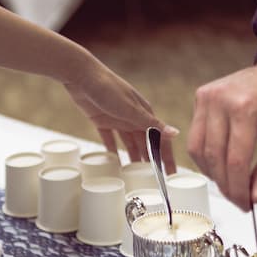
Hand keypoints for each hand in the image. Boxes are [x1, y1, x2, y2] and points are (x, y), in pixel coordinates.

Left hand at [62, 58, 177, 172]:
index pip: (160, 140)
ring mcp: (117, 118)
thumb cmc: (107, 88)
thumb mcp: (130, 110)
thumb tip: (175, 134)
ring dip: (134, 158)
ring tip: (136, 175)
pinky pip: (109, 139)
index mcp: (144, 113)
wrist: (81, 75)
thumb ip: (151, 124)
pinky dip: (112, 150)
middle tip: (154, 180)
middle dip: (151, 162)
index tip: (170, 175)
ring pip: (129, 143)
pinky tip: (114, 161)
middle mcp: (133, 116)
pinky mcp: (101, 120)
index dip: (166, 158)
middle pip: (145, 144)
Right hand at [187, 53, 256, 210]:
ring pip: (199, 150)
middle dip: (226, 186)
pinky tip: (221, 165)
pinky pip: (195, 137)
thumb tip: (254, 198)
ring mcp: (207, 97)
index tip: (246, 206)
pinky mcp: (201, 97)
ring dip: (212, 173)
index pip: (236, 161)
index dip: (239, 189)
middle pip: (215, 158)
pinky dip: (205, 157)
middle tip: (238, 201)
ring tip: (229, 184)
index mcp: (246, 108)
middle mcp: (221, 100)